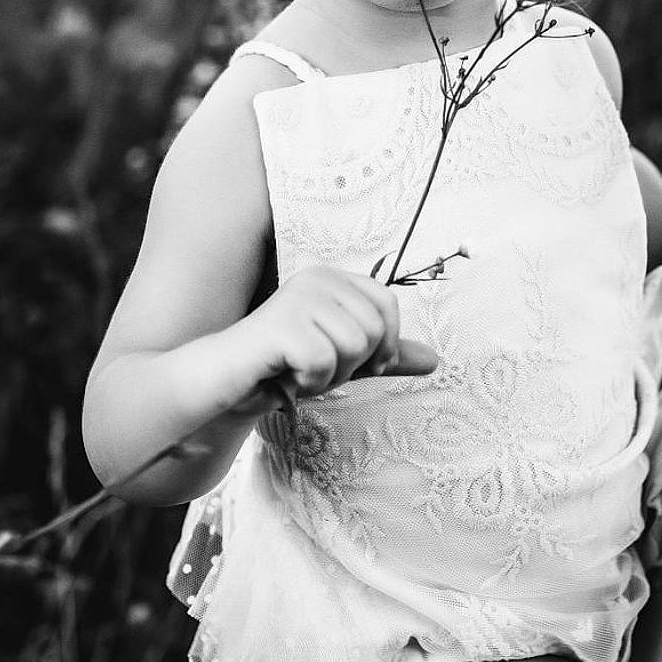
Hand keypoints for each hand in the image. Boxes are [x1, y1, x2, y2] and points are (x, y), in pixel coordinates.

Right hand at [233, 266, 436, 412]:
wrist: (227, 382)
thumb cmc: (283, 368)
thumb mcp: (343, 361)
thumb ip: (385, 356)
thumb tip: (434, 360)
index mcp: (333, 279)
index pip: (387, 303)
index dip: (383, 342)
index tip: (355, 362)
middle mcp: (317, 278)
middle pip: (375, 328)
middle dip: (352, 364)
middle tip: (314, 367)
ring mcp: (299, 297)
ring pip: (355, 346)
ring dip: (330, 376)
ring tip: (299, 370)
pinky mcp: (282, 323)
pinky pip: (325, 362)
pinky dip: (309, 382)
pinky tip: (285, 375)